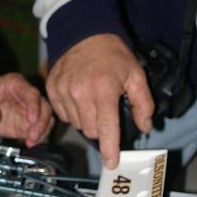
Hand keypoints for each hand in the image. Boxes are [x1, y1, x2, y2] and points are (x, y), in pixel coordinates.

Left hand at [0, 72, 53, 144]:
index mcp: (14, 84)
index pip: (31, 93)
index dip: (34, 106)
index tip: (31, 120)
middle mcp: (24, 96)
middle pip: (43, 106)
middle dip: (41, 122)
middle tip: (32, 135)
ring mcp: (26, 111)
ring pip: (45, 118)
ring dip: (42, 131)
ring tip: (32, 141)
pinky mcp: (24, 124)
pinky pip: (38, 130)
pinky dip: (38, 138)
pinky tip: (30, 144)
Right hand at [46, 34, 153, 168]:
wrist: (84, 34)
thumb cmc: (112, 55)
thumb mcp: (136, 75)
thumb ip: (143, 103)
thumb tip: (145, 127)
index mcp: (103, 90)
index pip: (106, 128)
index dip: (110, 148)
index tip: (111, 162)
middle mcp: (80, 92)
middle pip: (91, 130)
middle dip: (101, 127)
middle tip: (107, 110)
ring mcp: (63, 91)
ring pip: (77, 124)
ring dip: (86, 119)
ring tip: (92, 100)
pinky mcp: (52, 89)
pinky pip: (63, 114)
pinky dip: (72, 112)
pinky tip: (79, 97)